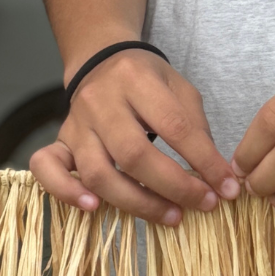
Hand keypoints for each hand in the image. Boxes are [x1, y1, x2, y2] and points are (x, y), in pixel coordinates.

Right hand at [29, 50, 240, 225]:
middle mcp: (101, 100)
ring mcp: (76, 123)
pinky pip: (48, 168)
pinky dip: (66, 192)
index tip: (226, 187)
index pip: (174, 126)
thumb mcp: (178, 87)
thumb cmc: (145, 78)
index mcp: (136, 79)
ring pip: (98, 172)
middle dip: (174, 186)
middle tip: (203, 204)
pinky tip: (93, 208)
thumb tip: (218, 177)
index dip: (204, 161)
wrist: (101, 58)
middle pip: (134, 154)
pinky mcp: (60, 140)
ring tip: (171, 217)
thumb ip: (196, 127)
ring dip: (137, 202)